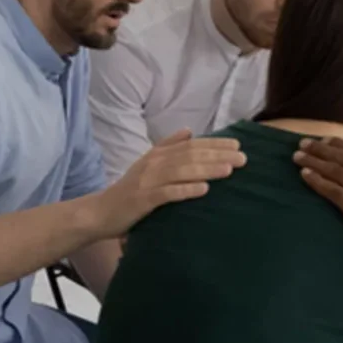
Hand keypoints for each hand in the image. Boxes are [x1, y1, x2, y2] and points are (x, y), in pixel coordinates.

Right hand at [90, 129, 245, 236]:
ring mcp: (148, 181)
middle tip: (242, 158)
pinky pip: (168, 193)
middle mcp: (154, 164)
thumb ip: (168, 146)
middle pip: (190, 155)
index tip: (237, 145)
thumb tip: (189, 131)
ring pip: (182, 171)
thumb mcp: (148, 164)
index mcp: (158, 154)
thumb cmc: (129, 190)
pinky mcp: (143, 200)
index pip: (191, 145)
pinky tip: (204, 189)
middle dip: (218, 155)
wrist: (100, 212)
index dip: (214, 144)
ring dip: (207, 169)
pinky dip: (186, 190)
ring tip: (229, 170)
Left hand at [294, 137, 342, 259]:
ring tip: (298, 156)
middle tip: (304, 144)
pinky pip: (330, 189)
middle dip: (320, 148)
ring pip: (332, 169)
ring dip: (312, 161)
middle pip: (341, 156)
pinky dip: (315, 180)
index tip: (326, 140)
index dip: (339, 144)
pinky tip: (304, 175)